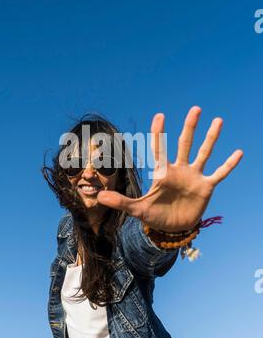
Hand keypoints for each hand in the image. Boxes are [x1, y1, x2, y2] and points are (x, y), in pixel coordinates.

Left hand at [97, 106, 242, 231]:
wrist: (172, 229)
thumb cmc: (155, 216)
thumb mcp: (137, 209)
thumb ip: (121, 202)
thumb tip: (99, 196)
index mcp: (163, 172)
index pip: (160, 148)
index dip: (159, 132)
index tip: (160, 115)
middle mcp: (180, 170)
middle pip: (185, 144)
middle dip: (190, 127)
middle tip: (195, 108)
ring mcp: (194, 177)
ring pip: (204, 153)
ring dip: (211, 138)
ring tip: (218, 120)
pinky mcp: (205, 187)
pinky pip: (219, 173)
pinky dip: (228, 165)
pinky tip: (238, 152)